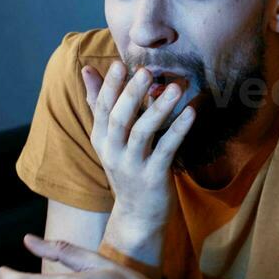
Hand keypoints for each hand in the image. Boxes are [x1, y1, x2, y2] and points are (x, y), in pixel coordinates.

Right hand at [81, 59, 194, 227]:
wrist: (138, 216)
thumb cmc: (128, 168)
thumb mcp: (110, 138)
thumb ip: (100, 104)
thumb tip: (87, 70)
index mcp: (102, 138)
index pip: (101, 107)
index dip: (110, 85)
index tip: (120, 63)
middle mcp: (113, 151)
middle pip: (118, 118)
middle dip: (131, 93)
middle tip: (146, 71)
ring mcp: (132, 165)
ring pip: (142, 132)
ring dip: (159, 109)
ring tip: (175, 88)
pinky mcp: (153, 177)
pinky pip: (166, 150)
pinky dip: (178, 130)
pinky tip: (191, 113)